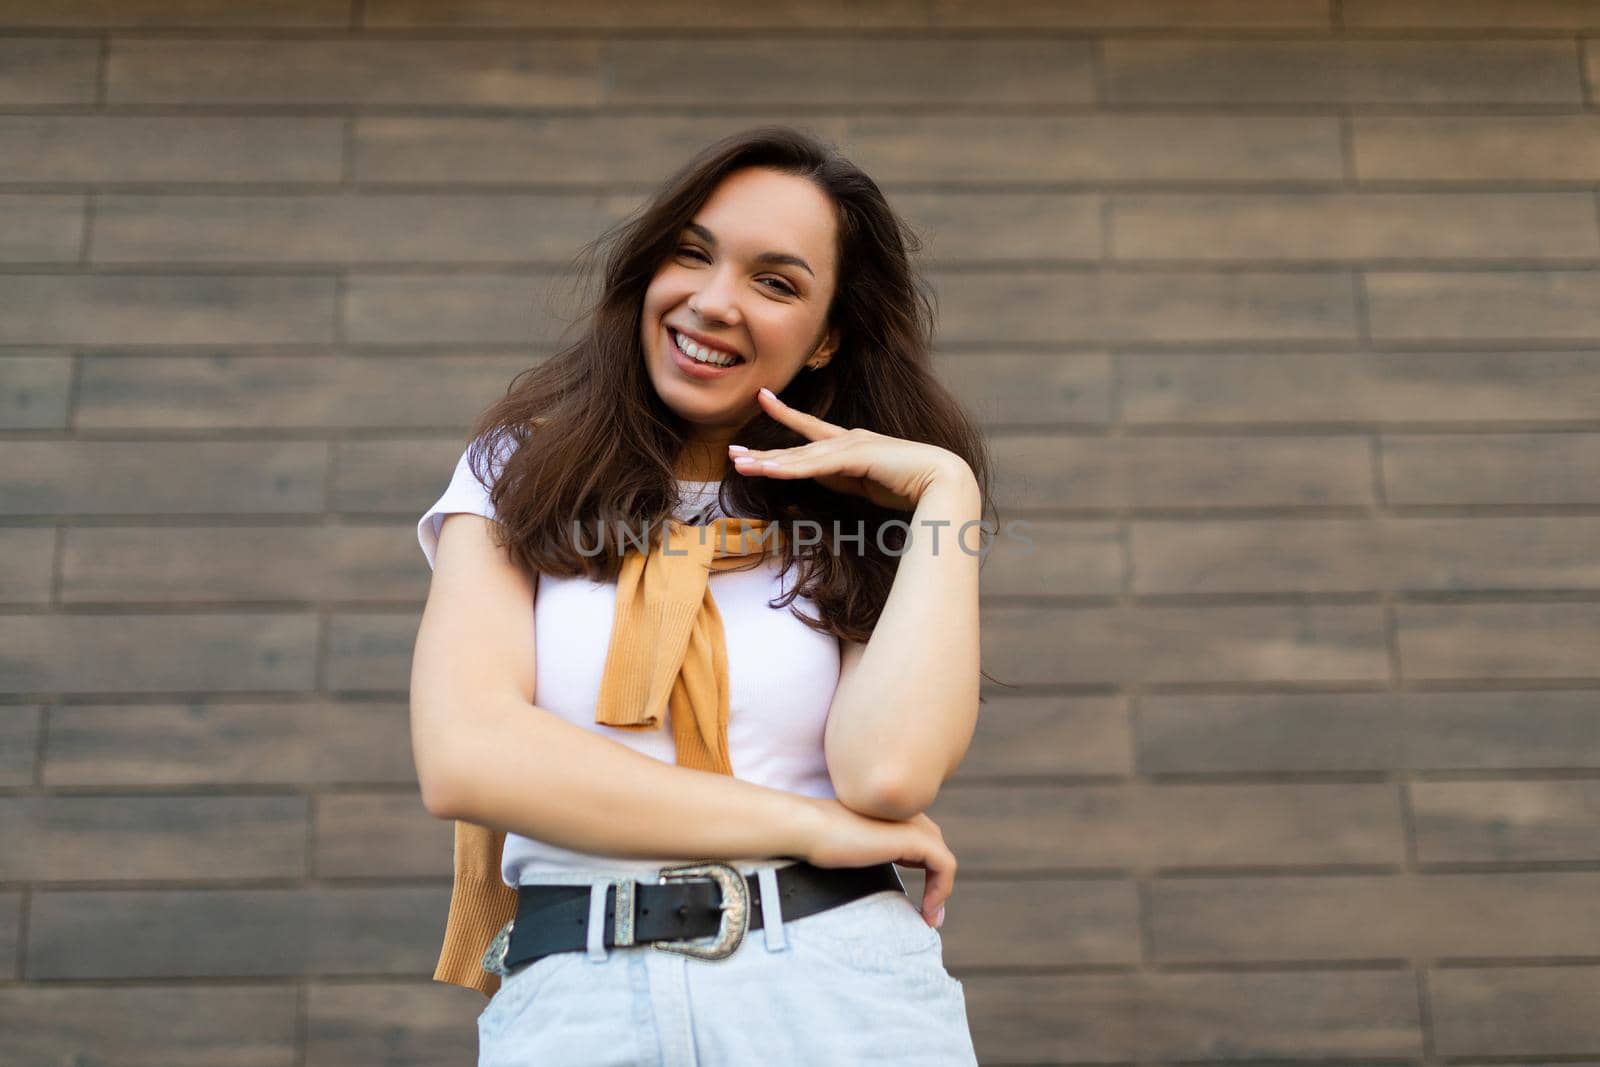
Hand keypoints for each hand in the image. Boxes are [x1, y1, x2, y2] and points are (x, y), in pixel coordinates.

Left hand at [730, 387, 971, 510]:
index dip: (786, 414)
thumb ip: (843, 479)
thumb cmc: (911, 486)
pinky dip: (789, 469)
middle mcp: (848, 439)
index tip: (763, 398)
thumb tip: (818, 478)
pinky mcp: (855, 457)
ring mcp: (852, 445)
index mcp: (852, 444)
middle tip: (732, 453)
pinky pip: (814, 465)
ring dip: (767, 463)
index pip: (811, 429)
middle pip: (797, 449)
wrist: (943, 482)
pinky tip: (766, 471)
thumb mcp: (866, 484)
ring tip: (738, 464)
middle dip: (764, 452)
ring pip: (800, 457)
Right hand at [799, 797, 954, 927]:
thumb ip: (866, 856)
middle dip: (935, 880)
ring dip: (941, 890)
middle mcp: (904, 814)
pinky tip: (926, 911)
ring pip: (941, 857)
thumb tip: (877, 888)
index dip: (922, 870)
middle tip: (927, 914)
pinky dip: (942, 889)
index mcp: (889, 814)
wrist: (807, 827)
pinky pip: (945, 865)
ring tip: (929, 918)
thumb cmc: (816, 841)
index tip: (916, 905)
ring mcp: (910, 824)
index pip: (918, 841)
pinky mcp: (913, 838)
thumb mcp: (849, 850)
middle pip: (934, 847)